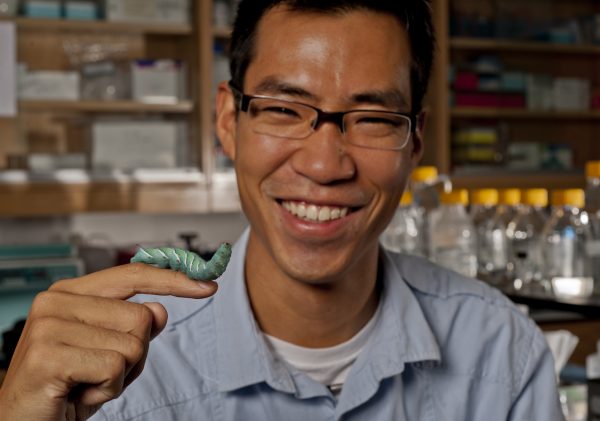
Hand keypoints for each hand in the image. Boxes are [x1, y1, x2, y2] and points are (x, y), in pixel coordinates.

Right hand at [0, 263, 216, 420]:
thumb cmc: (67, 388)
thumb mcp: (111, 354)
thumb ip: (134, 328)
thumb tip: (160, 308)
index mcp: (71, 293)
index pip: (133, 275)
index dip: (173, 279)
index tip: (207, 284)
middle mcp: (57, 301)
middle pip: (142, 316)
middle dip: (134, 354)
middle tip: (99, 372)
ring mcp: (49, 325)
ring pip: (133, 343)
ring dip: (120, 375)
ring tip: (87, 382)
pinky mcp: (48, 354)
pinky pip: (114, 368)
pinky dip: (107, 390)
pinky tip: (78, 393)